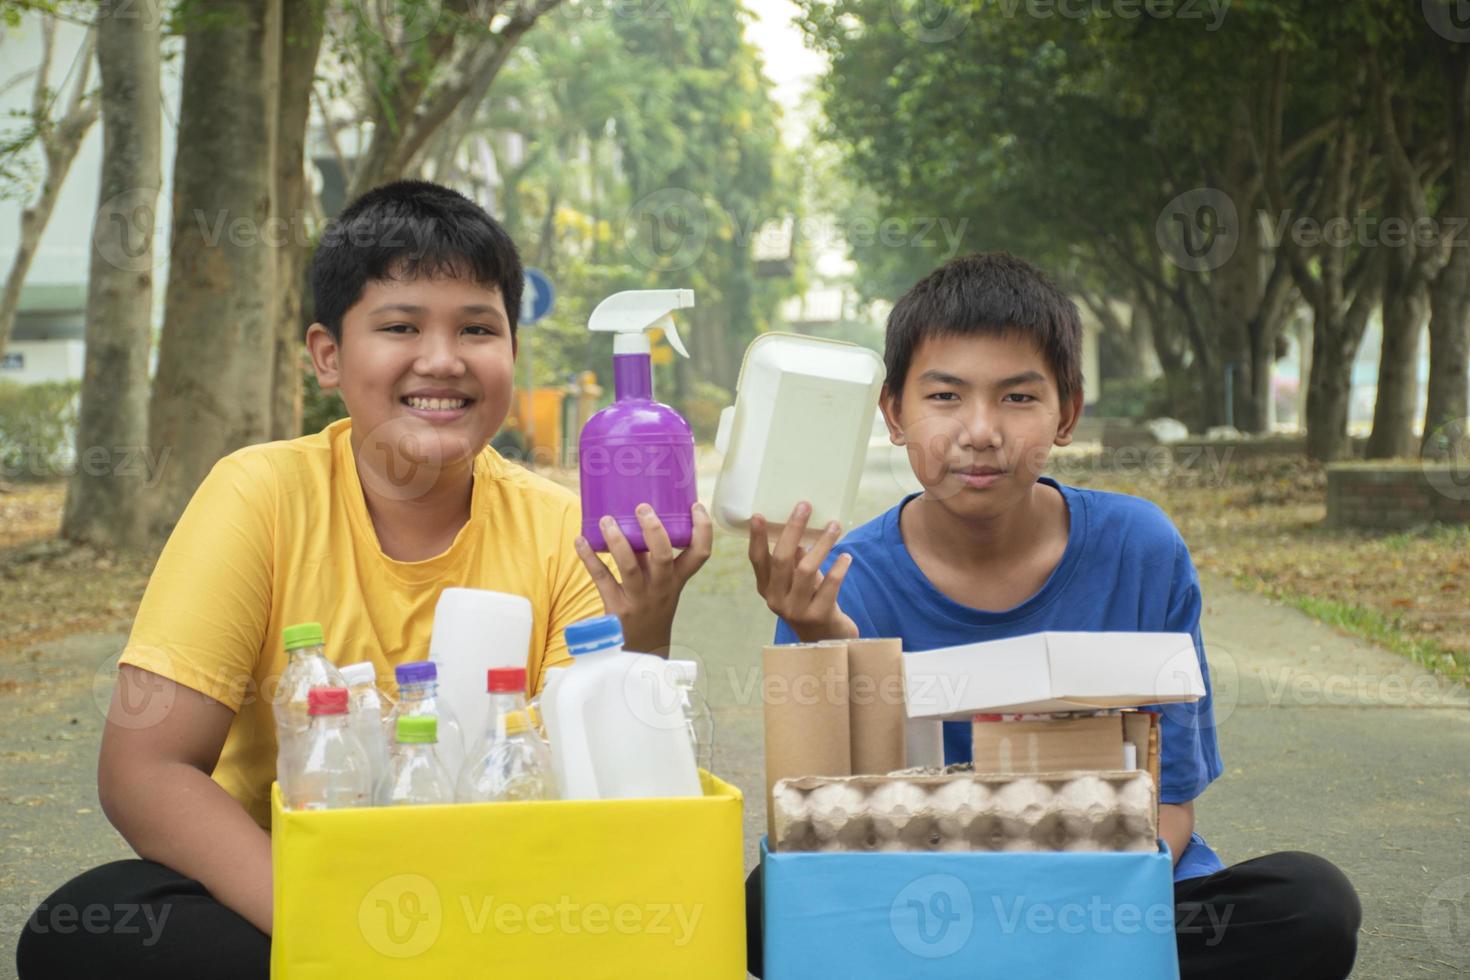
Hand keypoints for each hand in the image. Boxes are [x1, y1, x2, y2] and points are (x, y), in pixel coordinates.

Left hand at [574, 501, 712, 654]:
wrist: (641, 652)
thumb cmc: (652, 607)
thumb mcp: (663, 586)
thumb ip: (653, 557)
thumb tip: (636, 517)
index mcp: (677, 579)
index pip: (700, 554)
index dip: (702, 529)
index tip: (696, 506)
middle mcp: (661, 588)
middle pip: (663, 556)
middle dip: (653, 530)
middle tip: (643, 508)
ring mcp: (639, 599)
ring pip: (630, 566)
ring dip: (617, 541)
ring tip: (607, 520)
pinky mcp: (616, 608)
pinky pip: (602, 579)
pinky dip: (589, 558)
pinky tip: (580, 540)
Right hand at [748, 501, 858, 642]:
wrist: (827, 641)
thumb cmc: (811, 603)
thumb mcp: (798, 583)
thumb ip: (794, 561)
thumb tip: (798, 529)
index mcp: (766, 589)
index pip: (757, 560)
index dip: (756, 538)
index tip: (758, 515)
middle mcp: (776, 600)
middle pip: (781, 559)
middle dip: (793, 529)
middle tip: (804, 506)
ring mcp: (795, 610)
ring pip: (806, 569)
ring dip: (822, 544)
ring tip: (835, 526)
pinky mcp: (817, 616)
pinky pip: (829, 585)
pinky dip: (838, 567)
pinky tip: (846, 556)